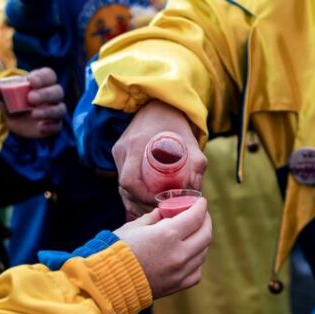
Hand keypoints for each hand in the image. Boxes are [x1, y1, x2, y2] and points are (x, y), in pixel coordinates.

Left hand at [0, 68, 65, 138]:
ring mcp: (54, 110)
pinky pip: (58, 126)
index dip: (42, 77)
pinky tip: (40, 128)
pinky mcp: (54, 125)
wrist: (14, 122)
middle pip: (57, 91)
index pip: (49, 75)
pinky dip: (50, 127)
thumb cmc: (12, 103)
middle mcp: (52, 95)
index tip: (31, 82)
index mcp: (42, 82)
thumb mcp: (4, 97)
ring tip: (34, 114)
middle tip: (31, 98)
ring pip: (60, 109)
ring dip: (48, 111)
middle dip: (45, 94)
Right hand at [112, 100, 206, 217]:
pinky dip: (132, 193)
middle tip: (159, 211)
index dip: (142, 197)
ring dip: (135, 199)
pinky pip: (122, 178)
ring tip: (153, 210)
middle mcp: (123, 149)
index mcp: (135, 145)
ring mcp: (118, 152)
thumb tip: (196, 193)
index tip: (158, 203)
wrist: (158, 101)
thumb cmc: (175, 121)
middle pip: (124, 187)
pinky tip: (142, 203)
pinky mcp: (118, 153)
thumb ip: (196, 165)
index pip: (130, 181)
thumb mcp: (189, 141)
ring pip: (122, 185)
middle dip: (139, 202)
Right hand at [114, 197, 211, 297]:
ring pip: (203, 253)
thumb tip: (163, 213)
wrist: (108, 281)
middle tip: (201, 215)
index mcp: (167, 234)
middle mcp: (179, 253)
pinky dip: (196, 262)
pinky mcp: (177, 285)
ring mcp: (180, 271)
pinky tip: (189, 256)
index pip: (195, 217)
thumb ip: (152, 218)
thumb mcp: (133, 227)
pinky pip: (196, 272)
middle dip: (205, 221)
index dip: (200, 206)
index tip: (200, 201)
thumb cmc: (116, 250)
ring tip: (195, 234)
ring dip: (202, 240)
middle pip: (205, 234)